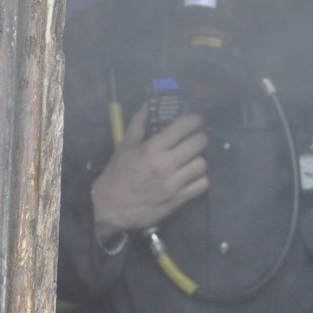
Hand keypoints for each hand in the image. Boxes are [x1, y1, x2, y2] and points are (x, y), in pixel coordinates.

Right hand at [90, 106, 209, 239]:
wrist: (109, 208)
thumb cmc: (117, 175)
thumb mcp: (124, 146)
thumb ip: (138, 124)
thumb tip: (148, 104)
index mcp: (152, 148)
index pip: (184, 126)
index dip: (196, 120)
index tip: (198, 119)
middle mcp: (166, 164)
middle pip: (199, 143)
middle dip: (200, 138)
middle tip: (197, 139)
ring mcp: (174, 183)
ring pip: (203, 164)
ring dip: (200, 159)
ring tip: (193, 159)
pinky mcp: (178, 199)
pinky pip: (202, 184)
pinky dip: (201, 178)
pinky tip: (194, 176)